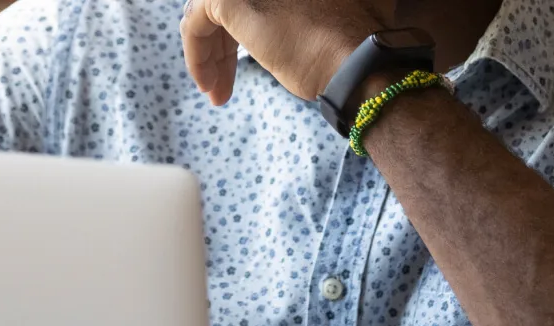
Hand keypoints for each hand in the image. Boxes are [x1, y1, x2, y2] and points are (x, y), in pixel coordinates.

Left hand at [181, 0, 390, 104]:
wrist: (358, 61)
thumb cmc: (350, 50)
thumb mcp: (325, 18)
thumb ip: (296, 13)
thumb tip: (280, 29)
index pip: (254, 2)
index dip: (241, 29)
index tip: (244, 57)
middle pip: (229, 5)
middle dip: (222, 42)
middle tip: (224, 80)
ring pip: (211, 10)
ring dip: (209, 51)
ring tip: (214, 89)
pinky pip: (195, 23)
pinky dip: (196, 53)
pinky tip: (206, 82)